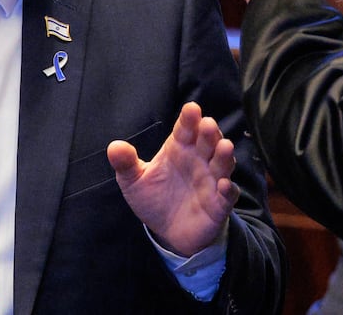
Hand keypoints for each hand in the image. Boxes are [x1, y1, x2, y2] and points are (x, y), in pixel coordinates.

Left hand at [106, 101, 237, 256]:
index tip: (191, 109)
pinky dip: (229, 189)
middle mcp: (199, 160)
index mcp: (179, 149)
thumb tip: (114, 146)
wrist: (168, 232)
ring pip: (222, 163)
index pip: (185, 129)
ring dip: (224, 155)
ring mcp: (211, 181)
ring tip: (224, 146)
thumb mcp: (134, 181)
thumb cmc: (154, 198)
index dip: (189, 119)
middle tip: (207, 124)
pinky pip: (228, 195)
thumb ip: (126, 164)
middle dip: (209, 132)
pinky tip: (224, 185)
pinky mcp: (219, 204)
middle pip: (207, 142)